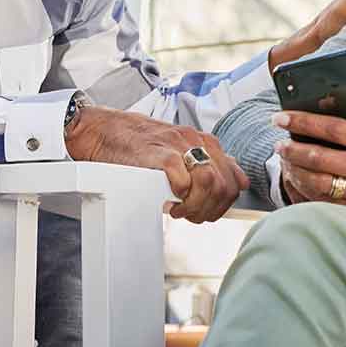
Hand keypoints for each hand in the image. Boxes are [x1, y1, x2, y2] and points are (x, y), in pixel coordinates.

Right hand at [65, 106, 248, 223]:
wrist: (105, 131)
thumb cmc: (140, 143)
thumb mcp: (183, 148)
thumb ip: (212, 161)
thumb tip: (240, 180)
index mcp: (206, 141)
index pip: (235, 181)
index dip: (223, 205)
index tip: (205, 211)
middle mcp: (197, 141)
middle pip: (224, 185)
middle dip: (210, 210)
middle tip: (190, 215)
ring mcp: (179, 146)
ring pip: (209, 183)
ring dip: (196, 206)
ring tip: (180, 210)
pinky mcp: (160, 154)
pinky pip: (183, 181)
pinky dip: (179, 198)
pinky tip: (168, 202)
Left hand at [273, 80, 345, 228]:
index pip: (335, 129)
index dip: (303, 122)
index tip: (282, 117)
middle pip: (321, 157)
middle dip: (292, 148)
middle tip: (277, 142)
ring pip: (320, 183)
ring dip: (296, 171)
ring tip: (284, 161)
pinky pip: (327, 203)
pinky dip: (307, 193)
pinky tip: (297, 182)